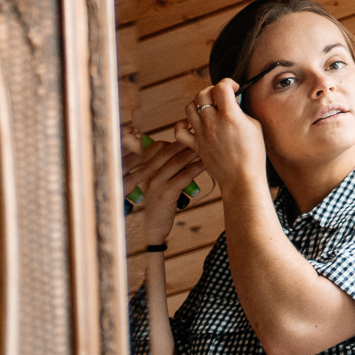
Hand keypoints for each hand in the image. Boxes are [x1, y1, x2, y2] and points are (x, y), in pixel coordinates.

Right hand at [121, 122, 204, 247]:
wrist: (154, 226)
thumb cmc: (162, 202)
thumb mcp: (159, 182)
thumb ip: (167, 167)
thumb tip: (184, 148)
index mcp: (145, 169)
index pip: (157, 147)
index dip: (174, 138)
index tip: (189, 127)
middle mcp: (147, 174)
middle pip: (168, 151)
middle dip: (186, 141)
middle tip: (204, 133)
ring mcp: (155, 184)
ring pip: (176, 162)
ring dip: (193, 152)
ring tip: (210, 145)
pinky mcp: (165, 194)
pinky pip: (183, 176)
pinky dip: (196, 168)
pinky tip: (207, 163)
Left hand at [181, 79, 269, 196]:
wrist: (242, 178)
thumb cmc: (253, 154)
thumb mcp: (255, 126)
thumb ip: (241, 112)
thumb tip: (233, 103)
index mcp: (230, 116)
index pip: (221, 87)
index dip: (228, 83)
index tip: (234, 88)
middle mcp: (212, 122)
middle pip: (202, 94)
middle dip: (211, 91)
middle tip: (220, 97)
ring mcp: (201, 134)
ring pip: (189, 108)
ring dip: (198, 104)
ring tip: (208, 109)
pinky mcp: (195, 145)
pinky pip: (179, 131)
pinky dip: (183, 125)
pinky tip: (193, 125)